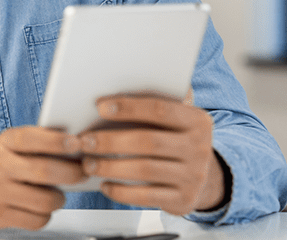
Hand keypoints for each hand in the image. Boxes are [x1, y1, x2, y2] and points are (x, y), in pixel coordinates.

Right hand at [0, 126, 86, 230]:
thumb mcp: (6, 146)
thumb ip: (35, 145)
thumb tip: (74, 149)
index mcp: (3, 143)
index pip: (31, 138)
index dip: (57, 141)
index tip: (76, 144)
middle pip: (44, 171)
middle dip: (71, 173)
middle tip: (80, 174)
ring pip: (44, 200)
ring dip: (59, 199)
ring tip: (57, 195)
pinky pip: (35, 220)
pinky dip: (44, 216)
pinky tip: (39, 208)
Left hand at [79, 95, 225, 214]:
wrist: (203, 178)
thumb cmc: (174, 139)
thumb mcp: (174, 119)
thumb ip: (154, 103)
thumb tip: (113, 86)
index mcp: (196, 120)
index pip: (159, 109)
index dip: (128, 107)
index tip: (100, 107)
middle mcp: (199, 148)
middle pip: (148, 141)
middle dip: (110, 141)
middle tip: (84, 141)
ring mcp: (193, 176)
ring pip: (144, 170)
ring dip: (110, 166)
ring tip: (88, 163)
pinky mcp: (184, 200)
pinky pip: (146, 196)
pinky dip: (121, 191)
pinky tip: (104, 184)